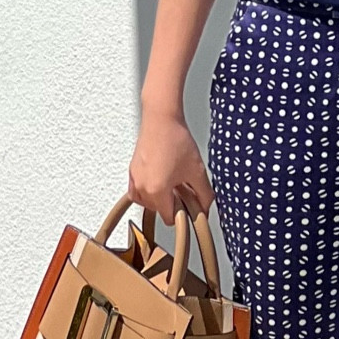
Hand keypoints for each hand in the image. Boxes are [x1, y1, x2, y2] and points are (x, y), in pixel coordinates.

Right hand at [127, 105, 214, 226]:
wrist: (161, 119)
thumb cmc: (176, 140)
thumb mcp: (197, 171)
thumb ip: (204, 194)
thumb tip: (205, 208)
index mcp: (157, 191)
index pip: (169, 218)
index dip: (182, 213)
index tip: (189, 203)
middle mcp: (142, 188)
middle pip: (158, 210)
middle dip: (171, 203)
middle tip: (183, 188)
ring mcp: (134, 180)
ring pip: (148, 202)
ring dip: (160, 197)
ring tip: (173, 181)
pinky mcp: (132, 172)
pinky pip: (138, 191)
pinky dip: (149, 190)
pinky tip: (162, 177)